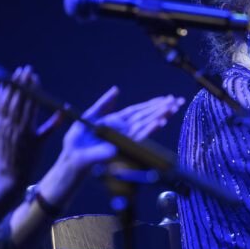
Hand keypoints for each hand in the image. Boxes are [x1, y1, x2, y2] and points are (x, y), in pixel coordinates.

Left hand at [0, 65, 62, 182]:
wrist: (10, 174)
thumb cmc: (31, 159)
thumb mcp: (44, 142)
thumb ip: (53, 125)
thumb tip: (64, 111)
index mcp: (27, 130)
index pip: (30, 104)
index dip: (32, 89)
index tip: (35, 77)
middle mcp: (13, 127)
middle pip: (17, 100)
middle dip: (21, 83)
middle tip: (26, 70)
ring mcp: (1, 127)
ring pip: (5, 102)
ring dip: (10, 87)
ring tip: (15, 74)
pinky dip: (0, 97)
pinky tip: (4, 89)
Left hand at [56, 86, 184, 173]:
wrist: (71, 159)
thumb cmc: (77, 142)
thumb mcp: (89, 117)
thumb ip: (104, 104)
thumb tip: (116, 89)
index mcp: (116, 121)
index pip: (139, 110)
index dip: (153, 103)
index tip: (168, 98)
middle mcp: (123, 129)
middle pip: (146, 116)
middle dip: (162, 109)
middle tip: (178, 101)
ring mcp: (123, 138)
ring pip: (144, 125)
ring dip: (159, 117)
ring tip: (173, 109)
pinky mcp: (121, 147)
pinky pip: (137, 137)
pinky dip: (148, 130)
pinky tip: (159, 124)